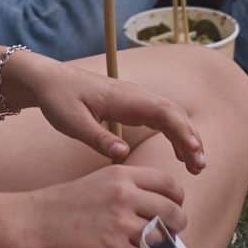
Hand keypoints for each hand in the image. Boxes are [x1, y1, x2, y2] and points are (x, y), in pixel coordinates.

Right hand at [0, 165, 187, 247]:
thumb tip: (161, 205)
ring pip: (164, 238)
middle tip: (171, 233)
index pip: (168, 183)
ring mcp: (119, 222)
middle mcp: (124, 195)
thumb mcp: (100, 181)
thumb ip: (130, 187)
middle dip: (177, 225)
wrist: (36, 221)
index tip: (175, 207)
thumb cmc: (67, 203)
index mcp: (121, 174)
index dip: (178, 198)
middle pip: (172, 211)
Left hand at [12, 56, 205, 170]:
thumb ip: (98, 138)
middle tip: (200, 168)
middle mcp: (134, 95)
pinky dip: (175, 133)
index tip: (194, 152)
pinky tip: (179, 153)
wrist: (47, 80)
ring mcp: (134, 99)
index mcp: (124, 98)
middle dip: (191, 138)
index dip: (182, 132)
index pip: (163, 112)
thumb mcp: (72, 123)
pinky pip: (161, 117)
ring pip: (170, 115)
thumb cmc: (58, 99)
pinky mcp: (130, 105)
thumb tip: (123, 154)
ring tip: (196, 166)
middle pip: (174, 114)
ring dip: (186, 137)